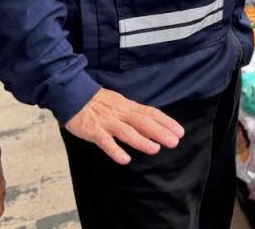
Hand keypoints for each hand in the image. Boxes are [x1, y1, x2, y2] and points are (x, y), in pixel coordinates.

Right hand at [64, 88, 184, 164]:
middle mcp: (121, 114)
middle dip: (160, 132)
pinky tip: (125, 159)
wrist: (74, 95)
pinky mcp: (94, 131)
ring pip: (127, 131)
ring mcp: (107, 122)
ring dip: (141, 141)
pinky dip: (115, 150)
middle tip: (175, 141)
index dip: (166, 122)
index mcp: (128, 107)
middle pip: (143, 122)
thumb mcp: (120, 103)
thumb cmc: (99, 102)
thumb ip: (134, 112)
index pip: (151, 113)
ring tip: (155, 149)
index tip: (179, 131)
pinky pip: (105, 142)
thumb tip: (151, 121)